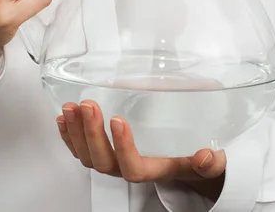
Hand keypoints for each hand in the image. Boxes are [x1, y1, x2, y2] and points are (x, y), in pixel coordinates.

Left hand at [56, 101, 226, 200]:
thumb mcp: (210, 163)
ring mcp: (115, 162)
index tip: (119, 120)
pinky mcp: (106, 152)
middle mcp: (129, 168)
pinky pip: (81, 151)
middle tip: (89, 105)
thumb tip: (206, 157)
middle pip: (102, 161)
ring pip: (87, 156)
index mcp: (154, 170)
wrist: (187, 166)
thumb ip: (209, 163)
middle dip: (91, 133)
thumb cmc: (195, 161)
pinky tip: (64, 118)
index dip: (123, 146)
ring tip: (72, 107)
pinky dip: (69, 135)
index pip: (133, 167)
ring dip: (76, 132)